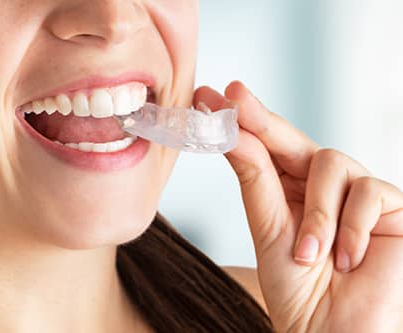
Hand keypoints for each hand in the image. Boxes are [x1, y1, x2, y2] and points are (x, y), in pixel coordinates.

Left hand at [194, 82, 402, 332]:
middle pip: (293, 139)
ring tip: (311, 254)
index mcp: (289, 189)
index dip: (240, 121)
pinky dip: (349, 228)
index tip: (209, 96)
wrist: (334, 332)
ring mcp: (357, 191)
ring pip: (331, 163)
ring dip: (317, 214)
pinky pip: (368, 191)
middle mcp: (322, 184)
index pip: (264, 147)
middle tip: (234, 97)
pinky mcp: (390, 205)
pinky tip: (348, 259)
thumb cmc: (299, 289)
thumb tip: (233, 132)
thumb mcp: (268, 228)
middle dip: (262, 120)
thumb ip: (256, 179)